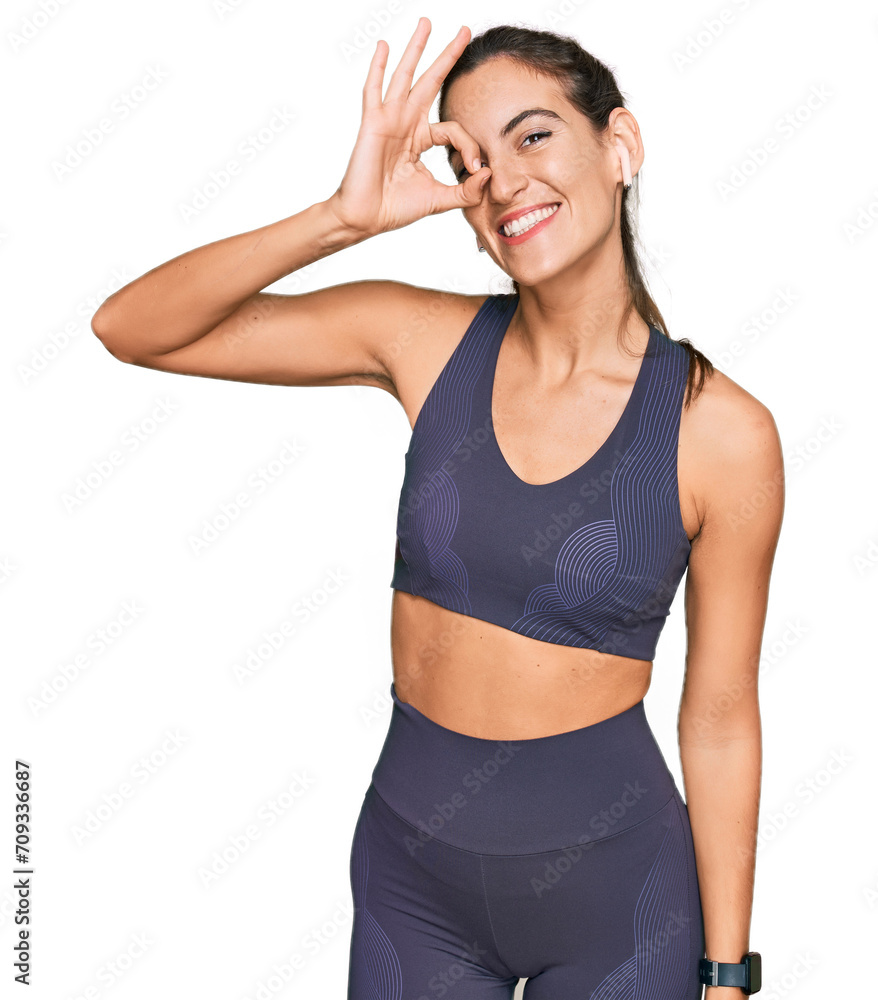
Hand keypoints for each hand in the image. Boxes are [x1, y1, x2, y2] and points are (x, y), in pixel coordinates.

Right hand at [326, 16, 491, 238]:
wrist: (366, 219)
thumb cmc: (394, 208)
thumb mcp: (439, 199)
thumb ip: (465, 191)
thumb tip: (489, 176)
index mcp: (420, 140)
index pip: (453, 129)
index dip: (469, 146)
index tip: (476, 168)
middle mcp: (406, 124)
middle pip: (430, 82)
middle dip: (447, 57)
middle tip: (465, 31)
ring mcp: (389, 120)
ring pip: (405, 77)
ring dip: (417, 49)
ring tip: (427, 23)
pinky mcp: (373, 124)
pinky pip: (375, 90)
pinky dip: (378, 68)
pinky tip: (383, 46)